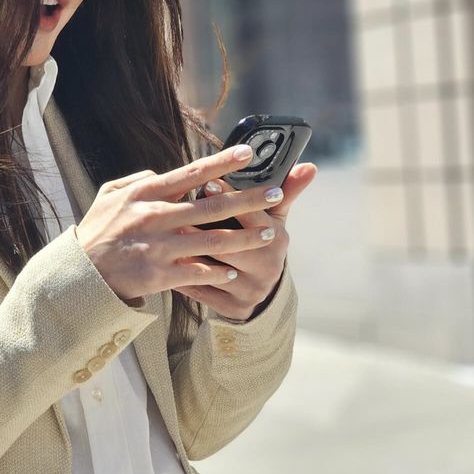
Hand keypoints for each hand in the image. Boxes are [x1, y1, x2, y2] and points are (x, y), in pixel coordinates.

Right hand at [74, 145, 294, 303]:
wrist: (80, 274)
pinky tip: (234, 269)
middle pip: (213, 206)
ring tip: (268, 235)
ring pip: (213, 241)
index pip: (191, 172)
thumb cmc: (98, 232)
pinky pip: (198, 272)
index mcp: (146, 193)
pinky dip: (218, 271)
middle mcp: (156, 217)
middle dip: (249, 199)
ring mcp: (159, 247)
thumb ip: (140, 179)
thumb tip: (166, 172)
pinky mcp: (159, 274)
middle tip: (274, 192)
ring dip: (245, 238)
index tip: (247, 153)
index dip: (222, 162)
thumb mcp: (110, 195)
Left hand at [173, 162, 317, 319]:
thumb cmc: (262, 243)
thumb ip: (287, 191)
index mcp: (278, 240)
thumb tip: (309, 166)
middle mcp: (268, 267)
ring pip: (215, 270)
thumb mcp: (275, 219)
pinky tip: (164, 263)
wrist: (262, 292)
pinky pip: (203, 291)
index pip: (255, 218)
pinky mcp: (233, 308)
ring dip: (189, 253)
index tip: (209, 183)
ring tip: (167, 237)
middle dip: (204, 228)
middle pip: (232, 246)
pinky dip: (183, 277)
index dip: (232, 199)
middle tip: (179, 210)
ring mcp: (250, 290)